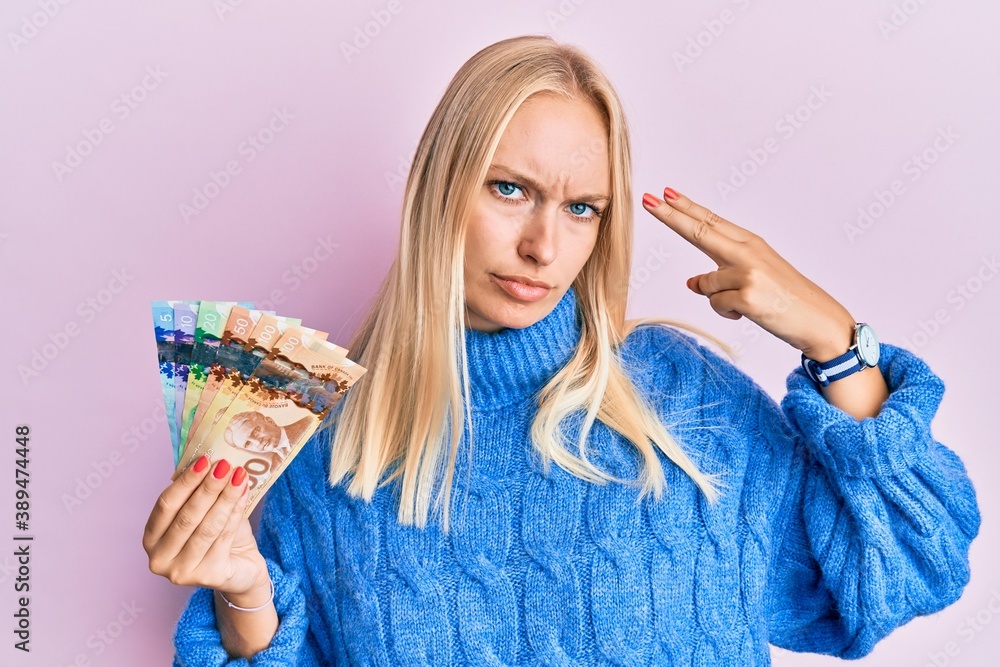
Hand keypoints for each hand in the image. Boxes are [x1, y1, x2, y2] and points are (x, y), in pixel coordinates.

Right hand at [143, 457, 268, 598]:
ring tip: (239, 475)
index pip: (165, 505)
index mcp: (151, 538)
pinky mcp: (208, 576)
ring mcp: (182, 571)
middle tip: (225, 464)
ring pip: (207, 527)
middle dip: (208, 487)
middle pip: (187, 516)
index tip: (204, 460)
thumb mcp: (204, 512)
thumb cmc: (218, 536)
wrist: (241, 569)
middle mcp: (160, 558)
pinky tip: (244, 494)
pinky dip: (236, 512)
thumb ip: (198, 491)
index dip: (185, 481)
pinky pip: (224, 537)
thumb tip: (208, 459)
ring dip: (225, 497)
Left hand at [641, 187, 856, 361]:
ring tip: (748, 304)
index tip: (665, 193)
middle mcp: (748, 252)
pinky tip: (750, 312)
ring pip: (705, 283)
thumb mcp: (753, 281)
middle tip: (648, 199)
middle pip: (700, 231)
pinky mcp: (747, 295)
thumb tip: (691, 283)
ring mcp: (748, 272)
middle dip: (671, 215)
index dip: (686, 208)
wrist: (819, 321)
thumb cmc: (786, 300)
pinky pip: (715, 304)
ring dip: (719, 299)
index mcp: (751, 244)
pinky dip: (727, 313)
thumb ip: (720, 276)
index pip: (711, 222)